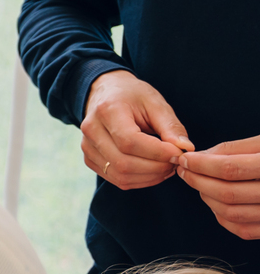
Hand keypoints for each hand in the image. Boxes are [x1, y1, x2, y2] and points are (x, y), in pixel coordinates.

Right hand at [82, 70, 191, 188]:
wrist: (106, 93)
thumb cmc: (133, 96)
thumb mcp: (155, 103)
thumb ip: (170, 126)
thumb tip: (185, 149)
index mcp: (107, 110)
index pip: (130, 141)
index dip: (157, 152)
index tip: (179, 153)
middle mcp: (91, 130)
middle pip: (124, 163)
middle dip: (156, 168)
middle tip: (176, 162)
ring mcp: (87, 147)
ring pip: (121, 175)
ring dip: (150, 177)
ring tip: (166, 166)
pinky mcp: (89, 159)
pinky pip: (117, 179)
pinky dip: (140, 180)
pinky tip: (153, 170)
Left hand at [179, 136, 259, 238]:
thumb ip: (236, 149)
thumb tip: (201, 156)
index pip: (230, 169)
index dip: (202, 164)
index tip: (184, 157)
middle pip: (227, 193)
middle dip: (198, 181)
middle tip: (184, 169)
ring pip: (232, 214)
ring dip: (207, 198)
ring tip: (198, 182)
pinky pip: (244, 230)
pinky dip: (222, 217)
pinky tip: (215, 201)